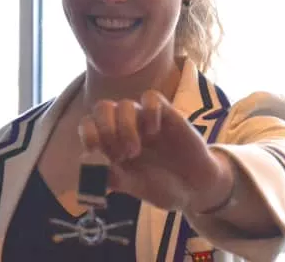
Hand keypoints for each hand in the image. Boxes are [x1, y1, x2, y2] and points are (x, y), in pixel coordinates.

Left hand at [79, 90, 232, 212]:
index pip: (88, 124)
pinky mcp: (167, 113)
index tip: (99, 154)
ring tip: (135, 151)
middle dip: (105, 129)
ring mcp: (145, 119)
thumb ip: (113, 177)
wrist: (196, 187)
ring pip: (125, 104)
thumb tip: (89, 165)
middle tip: (120, 155)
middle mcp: (126, 127)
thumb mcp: (134, 187)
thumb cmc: (162, 186)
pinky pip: (151, 97)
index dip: (89, 135)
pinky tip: (154, 131)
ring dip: (125, 127)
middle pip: (102, 108)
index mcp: (112, 143)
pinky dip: (149, 112)